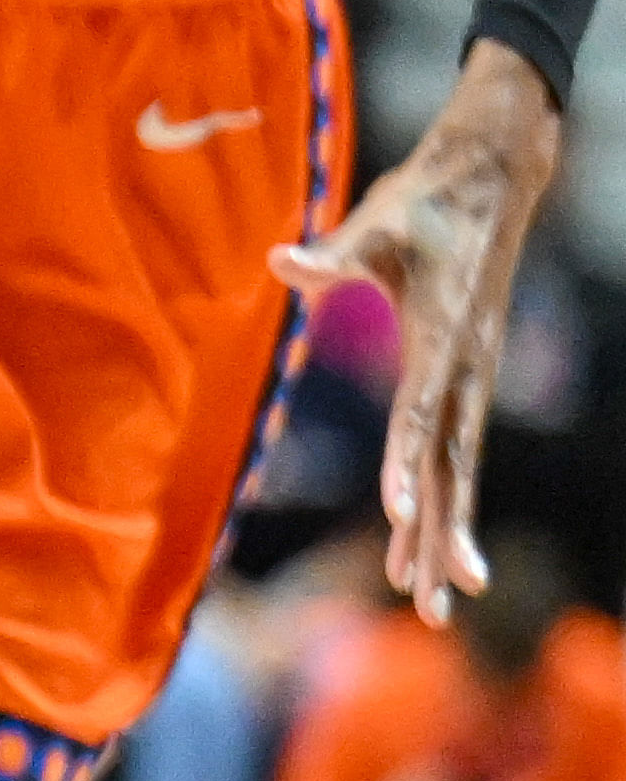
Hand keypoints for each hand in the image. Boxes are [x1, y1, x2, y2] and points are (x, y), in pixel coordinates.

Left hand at [284, 38, 565, 603]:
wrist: (496, 178)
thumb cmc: (426, 199)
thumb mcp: (379, 220)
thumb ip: (334, 251)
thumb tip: (284, 260)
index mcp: (444, 332)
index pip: (422, 410)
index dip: (408, 461)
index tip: (398, 510)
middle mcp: (468, 365)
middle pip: (454, 463)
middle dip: (439, 533)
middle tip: (430, 602)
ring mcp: (476, 375)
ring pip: (463, 467)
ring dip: (449, 533)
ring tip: (438, 603)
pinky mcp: (474, 376)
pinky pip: (462, 449)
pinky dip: (452, 498)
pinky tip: (440, 542)